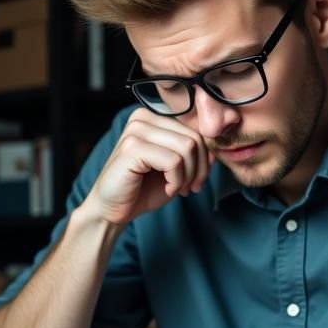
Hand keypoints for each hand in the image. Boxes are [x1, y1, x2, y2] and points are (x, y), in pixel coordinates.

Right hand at [80, 109, 211, 226]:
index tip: (196, 179)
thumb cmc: (143, 189)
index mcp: (153, 117)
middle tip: (190, 188)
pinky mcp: (132, 147)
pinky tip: (167, 189)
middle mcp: (143, 117)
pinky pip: (174, 161)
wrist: (112, 210)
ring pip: (187, 147)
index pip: (195, 129)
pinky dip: (176, 180)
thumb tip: (215, 145)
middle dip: (199, 168)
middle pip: (194, 137)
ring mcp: (136, 130)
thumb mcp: (175, 167)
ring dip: (189, 175)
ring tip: (178, 189)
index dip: (204, 157)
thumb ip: (192, 151)